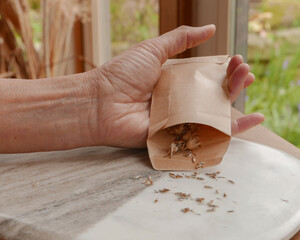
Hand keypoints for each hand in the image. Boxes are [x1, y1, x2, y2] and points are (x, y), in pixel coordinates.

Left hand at [92, 25, 263, 147]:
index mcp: (174, 82)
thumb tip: (210, 28)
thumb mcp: (153, 49)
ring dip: (235, 99)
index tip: (236, 60)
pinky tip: (254, 120)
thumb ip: (180, 39)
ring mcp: (179, 120)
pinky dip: (232, 130)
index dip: (223, 68)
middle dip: (232, 81)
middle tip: (244, 70)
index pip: (206, 76)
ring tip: (246, 82)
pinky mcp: (178, 138)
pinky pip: (208, 135)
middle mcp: (179, 101)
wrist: (101, 103)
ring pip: (214, 113)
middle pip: (213, 94)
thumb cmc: (122, 74)